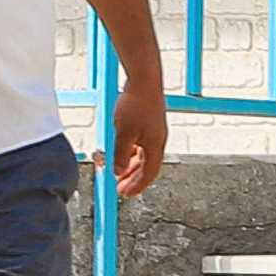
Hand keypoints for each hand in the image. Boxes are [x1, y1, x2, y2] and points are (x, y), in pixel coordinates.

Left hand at [108, 78, 167, 199]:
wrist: (144, 81)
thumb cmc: (136, 105)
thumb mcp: (124, 133)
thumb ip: (120, 154)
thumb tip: (118, 171)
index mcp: (155, 146)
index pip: (149, 173)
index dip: (138, 186)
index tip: (127, 194)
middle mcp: (157, 141)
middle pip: (147, 167)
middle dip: (133, 179)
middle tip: (121, 189)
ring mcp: (153, 132)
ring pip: (143, 156)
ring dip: (131, 166)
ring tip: (119, 173)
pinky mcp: (148, 123)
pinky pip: (140, 145)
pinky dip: (131, 152)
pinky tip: (122, 153)